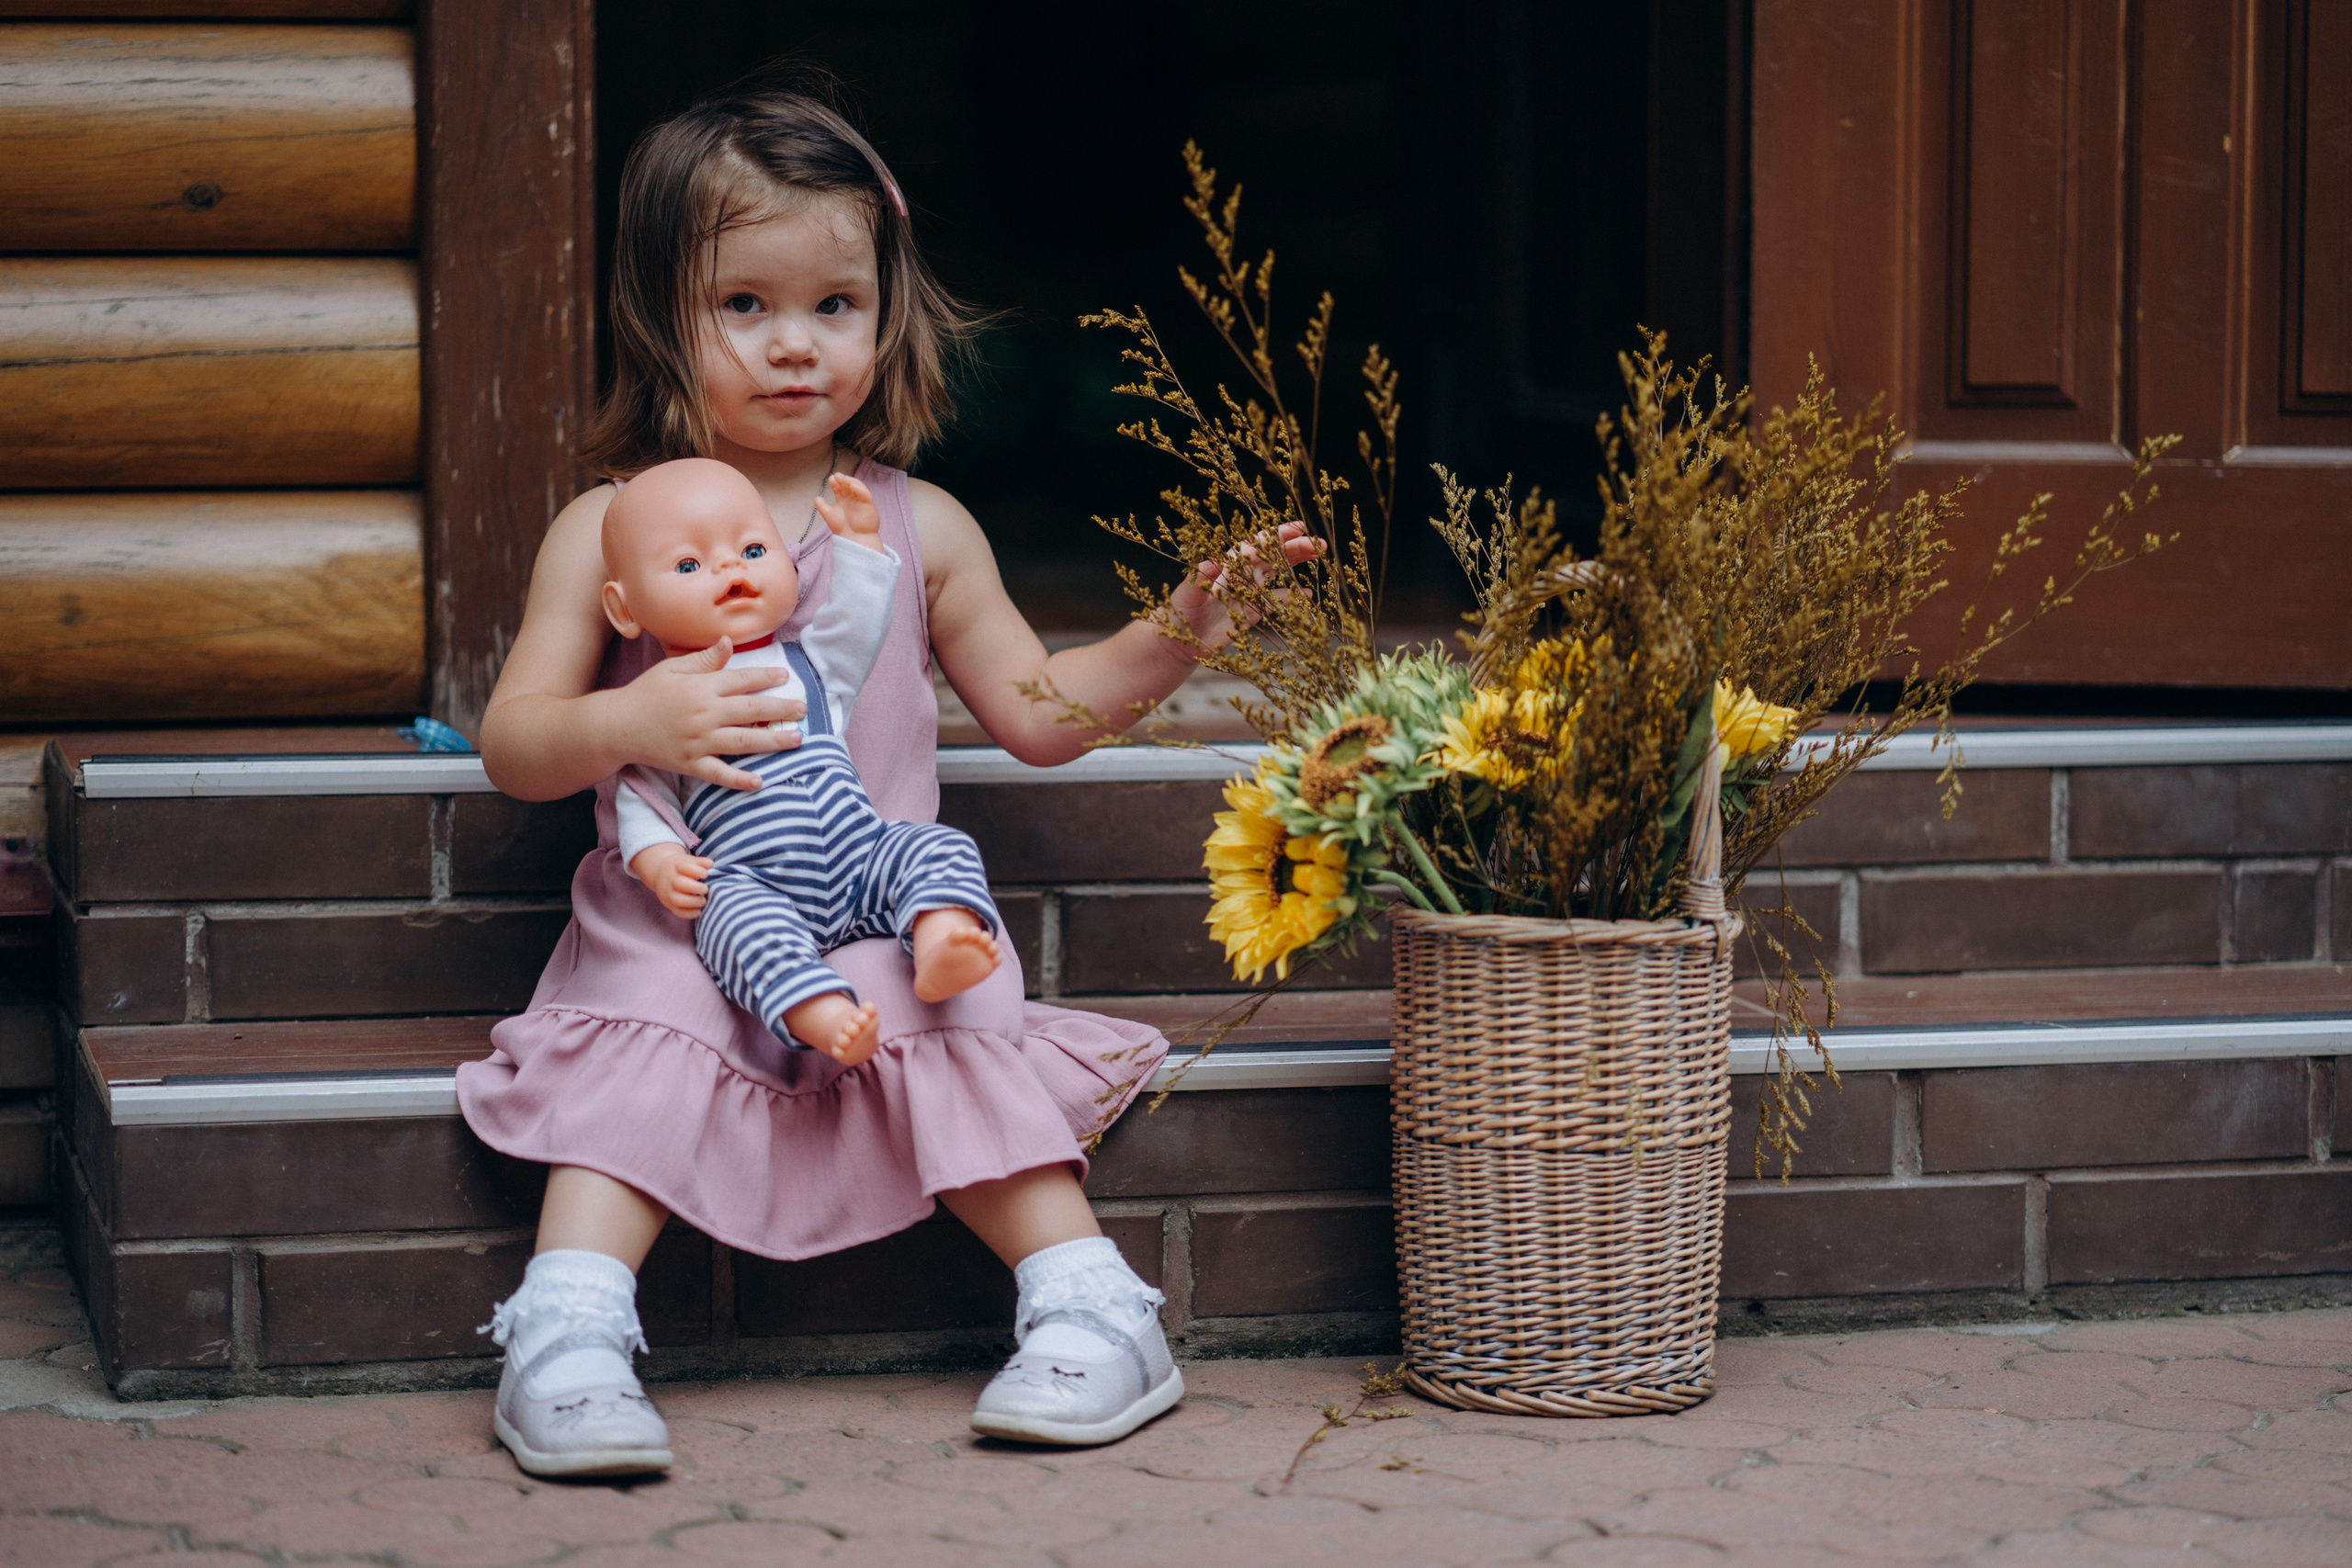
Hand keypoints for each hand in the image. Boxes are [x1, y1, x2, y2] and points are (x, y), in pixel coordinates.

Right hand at [620, 639, 805, 791]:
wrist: (617, 725)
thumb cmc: (646, 693)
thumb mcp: (673, 668)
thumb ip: (705, 659)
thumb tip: (729, 642)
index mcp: (701, 687)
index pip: (742, 680)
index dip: (767, 677)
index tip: (786, 676)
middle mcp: (704, 713)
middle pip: (752, 710)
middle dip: (781, 708)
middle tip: (803, 708)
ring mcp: (699, 741)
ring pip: (744, 741)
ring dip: (773, 741)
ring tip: (797, 739)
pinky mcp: (690, 764)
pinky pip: (719, 774)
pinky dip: (739, 780)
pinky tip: (760, 781)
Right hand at [630, 844, 712, 918]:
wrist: (661, 874)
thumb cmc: (682, 868)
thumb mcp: (689, 861)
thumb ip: (701, 862)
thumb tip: (710, 864)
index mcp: (676, 866)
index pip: (684, 867)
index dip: (697, 871)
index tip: (705, 874)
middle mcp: (671, 880)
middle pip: (679, 883)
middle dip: (695, 888)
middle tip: (705, 889)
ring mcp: (669, 893)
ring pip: (677, 899)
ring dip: (692, 902)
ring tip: (703, 901)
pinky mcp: (670, 905)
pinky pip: (677, 912)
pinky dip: (688, 914)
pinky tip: (698, 912)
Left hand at [814, 472, 885, 551]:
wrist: (854, 539)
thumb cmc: (842, 529)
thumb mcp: (829, 515)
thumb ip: (822, 507)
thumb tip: (817, 498)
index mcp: (843, 500)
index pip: (839, 488)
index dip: (835, 483)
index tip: (831, 479)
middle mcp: (852, 499)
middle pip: (847, 485)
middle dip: (842, 480)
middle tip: (836, 476)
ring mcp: (860, 501)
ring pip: (857, 487)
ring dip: (851, 481)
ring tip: (844, 479)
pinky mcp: (868, 504)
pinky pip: (865, 494)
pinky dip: (860, 489)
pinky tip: (853, 485)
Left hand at [1159, 520, 1322, 656]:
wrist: (1177, 640)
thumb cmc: (1178, 613)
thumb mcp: (1186, 594)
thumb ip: (1198, 578)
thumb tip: (1212, 562)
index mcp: (1227, 566)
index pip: (1256, 546)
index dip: (1276, 536)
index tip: (1297, 528)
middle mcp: (1239, 576)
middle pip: (1271, 556)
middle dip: (1294, 547)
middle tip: (1318, 544)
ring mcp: (1247, 593)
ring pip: (1276, 573)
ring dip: (1295, 564)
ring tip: (1318, 556)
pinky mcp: (1250, 613)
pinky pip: (1274, 602)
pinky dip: (1290, 598)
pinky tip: (1307, 595)